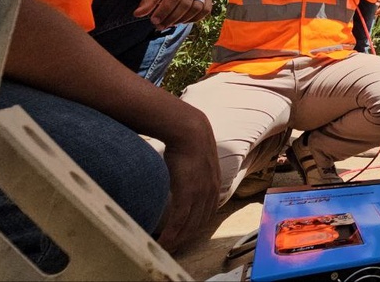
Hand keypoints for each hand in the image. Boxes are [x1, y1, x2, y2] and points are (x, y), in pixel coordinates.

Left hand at [134, 0, 211, 29]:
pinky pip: (205, 11)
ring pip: (196, 9)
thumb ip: (147, 2)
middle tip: (160, 26)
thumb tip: (138, 14)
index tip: (154, 21)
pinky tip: (183, 21)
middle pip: (185, 5)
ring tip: (170, 24)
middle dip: (171, 18)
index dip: (164, 11)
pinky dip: (194, 19)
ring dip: (182, 20)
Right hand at [156, 112, 220, 251]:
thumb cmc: (189, 142)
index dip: (196, 227)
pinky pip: (180, 220)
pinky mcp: (187, 192)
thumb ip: (193, 173)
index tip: (185, 236)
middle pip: (199, 224)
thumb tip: (183, 176)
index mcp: (215, 186)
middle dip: (187, 238)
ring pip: (189, 225)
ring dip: (178, 240)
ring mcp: (200, 193)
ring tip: (166, 249)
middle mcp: (211, 192)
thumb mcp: (197, 161)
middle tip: (173, 248)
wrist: (189, 130)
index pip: (207, 214)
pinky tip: (164, 241)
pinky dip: (172, 233)